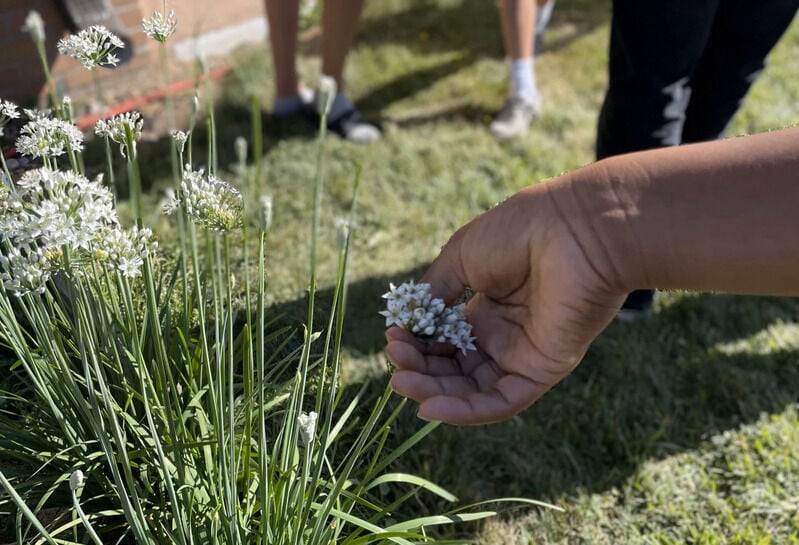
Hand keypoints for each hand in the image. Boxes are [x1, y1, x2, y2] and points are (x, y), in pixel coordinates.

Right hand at [386, 181, 626, 423]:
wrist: (572, 229)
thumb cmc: (518, 232)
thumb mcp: (462, 255)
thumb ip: (435, 291)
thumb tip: (408, 318)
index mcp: (486, 306)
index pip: (444, 340)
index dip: (417, 344)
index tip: (392, 338)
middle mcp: (503, 334)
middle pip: (454, 367)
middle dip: (420, 369)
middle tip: (394, 362)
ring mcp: (521, 354)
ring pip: (471, 388)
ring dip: (435, 392)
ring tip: (402, 384)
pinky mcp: (541, 370)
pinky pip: (501, 401)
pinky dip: (466, 411)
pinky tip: (431, 408)